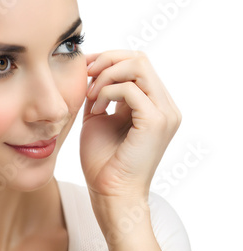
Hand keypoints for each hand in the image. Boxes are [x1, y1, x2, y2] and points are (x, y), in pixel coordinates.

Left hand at [80, 50, 180, 205]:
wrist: (108, 192)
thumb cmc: (102, 160)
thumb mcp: (98, 117)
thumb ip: (101, 93)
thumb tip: (93, 68)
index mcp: (155, 104)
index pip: (138, 63)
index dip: (109, 58)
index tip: (85, 66)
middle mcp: (165, 106)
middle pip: (140, 58)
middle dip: (107, 60)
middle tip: (86, 75)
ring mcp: (164, 113)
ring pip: (138, 67)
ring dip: (106, 76)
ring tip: (91, 97)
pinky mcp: (156, 121)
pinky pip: (130, 90)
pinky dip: (107, 93)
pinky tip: (95, 110)